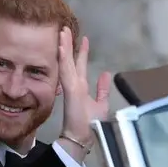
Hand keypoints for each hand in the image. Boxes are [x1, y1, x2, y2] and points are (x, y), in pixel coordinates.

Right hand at [57, 26, 111, 153]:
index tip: (82, 38)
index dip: (80, 52)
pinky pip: (66, 70)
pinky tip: (61, 46)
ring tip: (63, 31)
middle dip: (68, 45)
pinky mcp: (71, 90)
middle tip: (65, 29)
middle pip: (70, 61)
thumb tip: (105, 74)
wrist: (82, 137)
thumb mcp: (101, 104)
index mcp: (80, 87)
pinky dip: (64, 57)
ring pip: (66, 62)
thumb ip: (102, 89)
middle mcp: (74, 84)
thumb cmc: (90, 125)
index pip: (79, 66)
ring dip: (64, 46)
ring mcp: (71, 86)